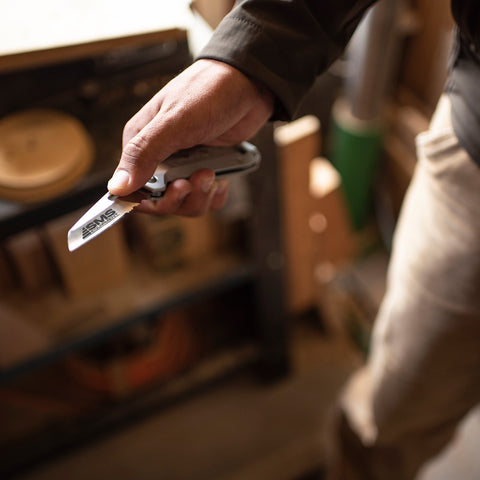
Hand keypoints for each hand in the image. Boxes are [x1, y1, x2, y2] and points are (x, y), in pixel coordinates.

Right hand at [107, 59, 273, 215]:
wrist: (250, 83)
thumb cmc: (209, 93)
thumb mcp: (174, 122)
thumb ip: (144, 154)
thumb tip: (116, 187)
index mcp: (142, 144)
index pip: (132, 188)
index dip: (149, 200)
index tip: (172, 194)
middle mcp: (160, 157)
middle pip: (161, 201)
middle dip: (182, 197)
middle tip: (198, 178)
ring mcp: (184, 165)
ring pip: (185, 202)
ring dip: (200, 196)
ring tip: (212, 174)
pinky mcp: (205, 169)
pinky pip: (205, 197)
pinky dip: (214, 195)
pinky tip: (222, 179)